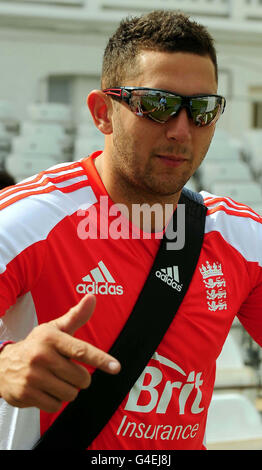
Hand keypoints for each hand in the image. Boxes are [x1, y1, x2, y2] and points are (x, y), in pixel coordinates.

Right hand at [0, 294, 120, 411]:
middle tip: (67, 370)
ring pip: (70, 394)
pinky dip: (55, 401)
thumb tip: (92, 297)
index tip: (115, 367)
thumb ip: (76, 316)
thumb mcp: (55, 329)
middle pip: (80, 377)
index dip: (101, 359)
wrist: (2, 365)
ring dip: (68, 390)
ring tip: (55, 380)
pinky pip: (56, 405)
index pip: (81, 350)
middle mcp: (41, 356)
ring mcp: (32, 376)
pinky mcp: (26, 394)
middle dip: (80, 378)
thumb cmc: (36, 346)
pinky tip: (46, 390)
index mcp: (50, 338)